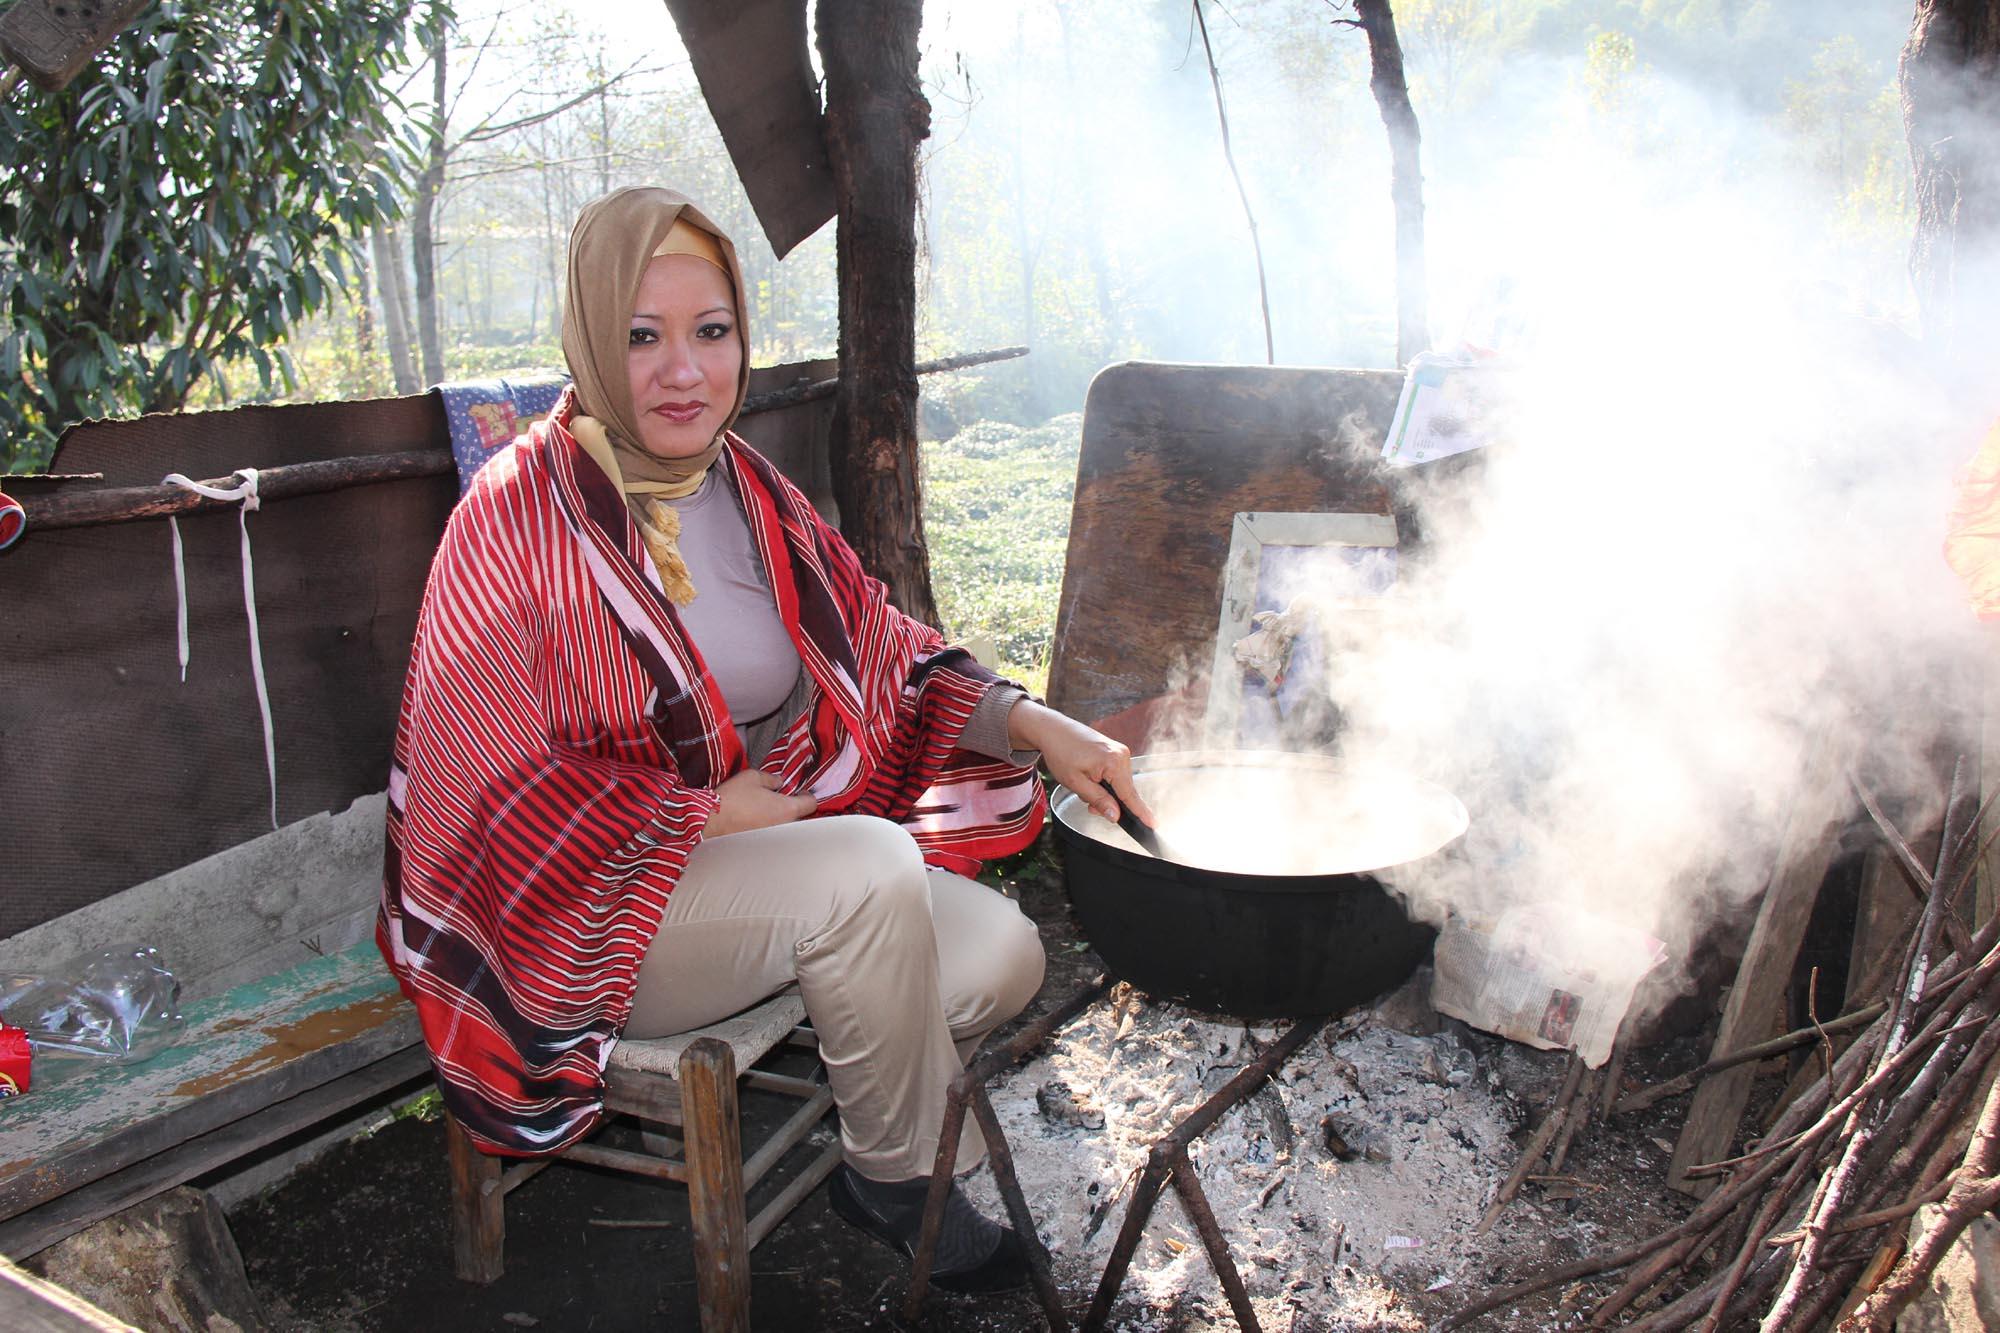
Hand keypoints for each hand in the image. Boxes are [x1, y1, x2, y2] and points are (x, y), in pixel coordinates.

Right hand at [704, 769, 816, 837]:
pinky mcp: (761, 847)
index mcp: (787, 809)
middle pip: (800, 817)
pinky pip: (772, 837)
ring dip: (779, 820)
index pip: (811, 803)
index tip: (799, 791)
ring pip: (785, 828)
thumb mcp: (753, 777)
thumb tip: (779, 782)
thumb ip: (772, 779)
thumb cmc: (731, 799)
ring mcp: (773, 839)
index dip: (806, 795)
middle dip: (792, 808)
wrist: (709, 821)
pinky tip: (754, 821)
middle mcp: (784, 827)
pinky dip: (767, 829)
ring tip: (764, 810)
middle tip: (779, 799)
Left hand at [1006, 699, 1155, 827]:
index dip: (1140, 812)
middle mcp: (1122, 754)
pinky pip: (1115, 774)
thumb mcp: (1076, 783)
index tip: (1153, 824)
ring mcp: (1119, 751)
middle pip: (1124, 791)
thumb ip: (1098, 800)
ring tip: (1083, 784)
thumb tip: (1115, 815)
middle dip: (1107, 801)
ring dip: (1104, 791)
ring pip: (1118, 784)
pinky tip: (1089, 777)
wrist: (1053, 730)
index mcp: (1114, 762)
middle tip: (1087, 803)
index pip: (1130, 795)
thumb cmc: (1061, 753)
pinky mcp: (1115, 750)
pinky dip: (1104, 781)